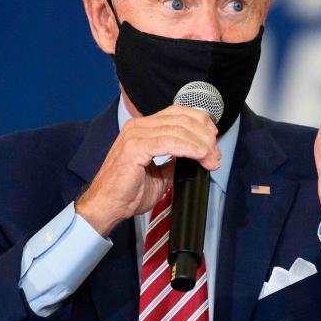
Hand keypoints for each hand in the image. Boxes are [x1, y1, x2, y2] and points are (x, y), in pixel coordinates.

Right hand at [75, 106, 220, 235]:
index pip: (177, 113)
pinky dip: (190, 148)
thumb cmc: (127, 192)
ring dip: (201, 145)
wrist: (106, 207)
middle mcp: (138, 127)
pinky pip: (170, 142)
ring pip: (179, 129)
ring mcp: (135, 136)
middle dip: (205, 136)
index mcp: (142, 128)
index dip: (200, 122)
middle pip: (182, 119)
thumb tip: (195, 156)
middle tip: (215, 154)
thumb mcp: (159, 173)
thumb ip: (174, 160)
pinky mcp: (135, 148)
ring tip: (211, 159)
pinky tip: (200, 157)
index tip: (213, 138)